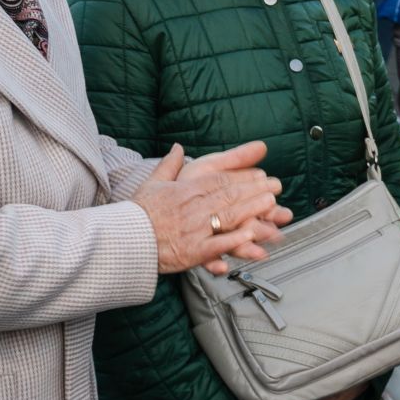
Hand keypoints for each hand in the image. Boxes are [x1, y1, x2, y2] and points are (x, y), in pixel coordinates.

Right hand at [132, 143, 285, 274]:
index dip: (242, 177)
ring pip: (228, 217)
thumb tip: (178, 147)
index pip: (219, 180)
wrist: (124, 240)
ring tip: (271, 206)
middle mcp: (192, 208)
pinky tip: (250, 235)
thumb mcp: (153, 183)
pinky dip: (234, 239)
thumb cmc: (138, 213)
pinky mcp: (193, 251)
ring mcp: (194, 229)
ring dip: (252, 210)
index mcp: (184, 190)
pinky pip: (218, 244)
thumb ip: (169, 164)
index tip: (260, 175)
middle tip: (275, 187)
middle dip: (255, 191)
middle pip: (229, 196)